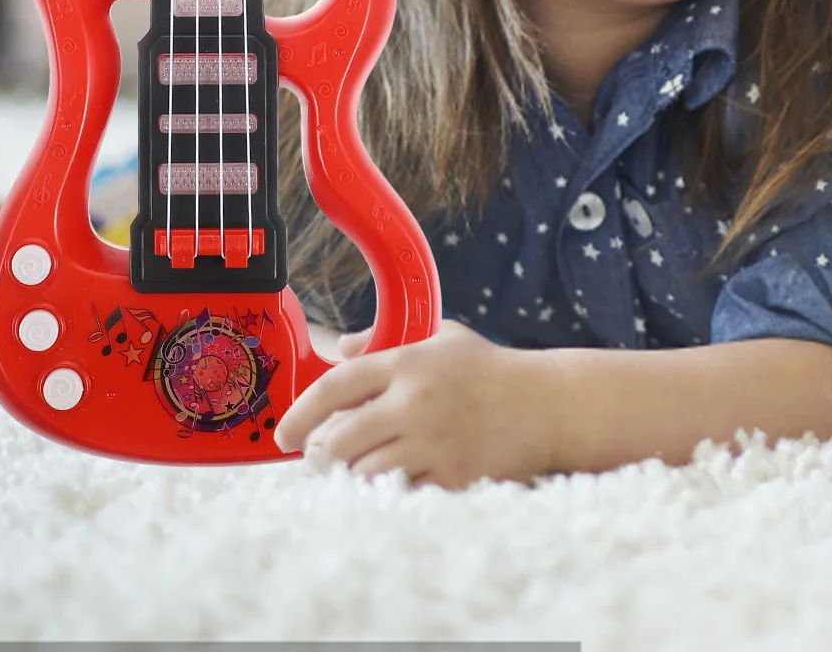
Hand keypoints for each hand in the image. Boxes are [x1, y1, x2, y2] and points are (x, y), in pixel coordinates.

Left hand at [274, 319, 554, 489]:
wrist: (546, 404)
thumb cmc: (491, 369)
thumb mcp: (441, 337)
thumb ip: (387, 341)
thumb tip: (341, 346)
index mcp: (409, 362)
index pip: (336, 386)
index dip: (301, 411)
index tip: (285, 433)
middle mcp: (416, 402)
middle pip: (340, 438)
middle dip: (319, 454)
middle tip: (317, 458)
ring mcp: (434, 442)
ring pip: (363, 472)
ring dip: (349, 476)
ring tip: (349, 471)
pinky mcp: (452, 476)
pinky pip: (398, 493)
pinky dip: (384, 492)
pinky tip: (386, 483)